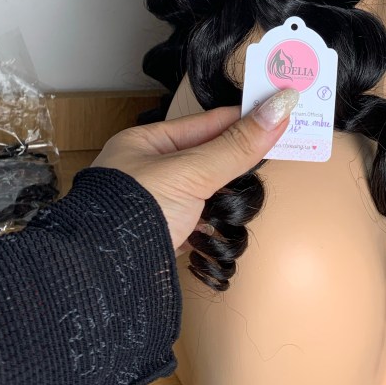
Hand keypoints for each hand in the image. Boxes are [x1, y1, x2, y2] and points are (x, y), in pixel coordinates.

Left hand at [90, 89, 298, 254]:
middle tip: (277, 150)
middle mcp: (147, 171)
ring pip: (206, 191)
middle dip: (236, 160)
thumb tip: (280, 107)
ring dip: (227, 195)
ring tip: (252, 193)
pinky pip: (200, 221)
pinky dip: (216, 223)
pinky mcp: (164, 236)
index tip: (276, 112)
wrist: (104, 277)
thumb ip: (237, 145)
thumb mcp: (191, 172)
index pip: (204, 123)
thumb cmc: (136, 210)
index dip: (240, 118)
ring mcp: (155, 205)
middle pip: (206, 158)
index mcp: (143, 143)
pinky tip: (231, 223)